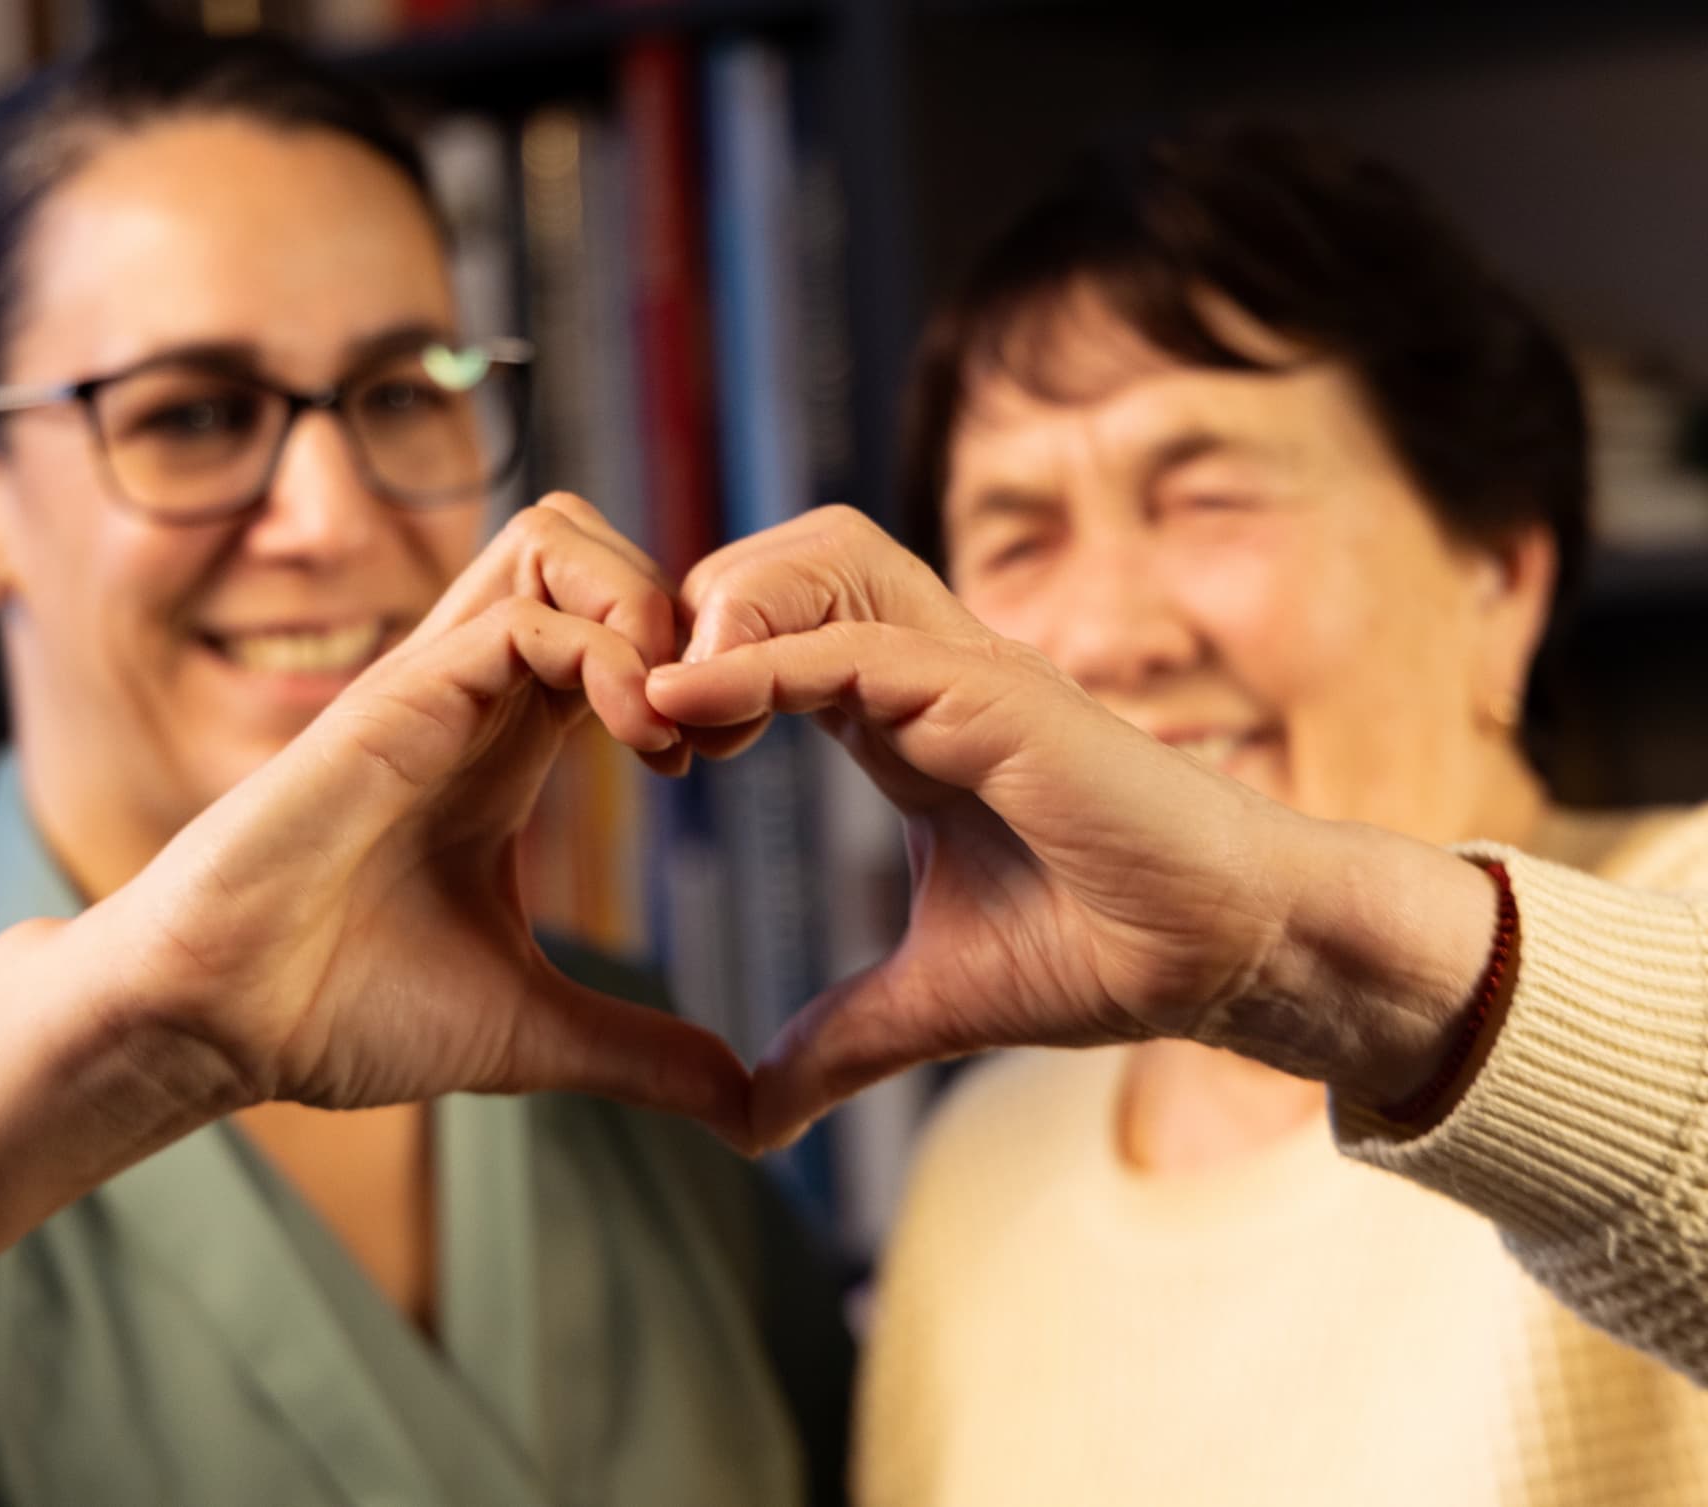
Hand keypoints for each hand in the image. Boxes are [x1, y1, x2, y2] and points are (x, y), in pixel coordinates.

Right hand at [81, 494, 749, 1141]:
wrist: (216, 1025)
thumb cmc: (340, 1009)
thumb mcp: (534, 1029)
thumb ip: (641, 1052)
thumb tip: (744, 1109)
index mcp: (507, 740)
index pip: (615, 623)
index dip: (694, 665)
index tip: (723, 757)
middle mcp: (473, 692)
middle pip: (590, 545)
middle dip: (682, 608)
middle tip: (715, 722)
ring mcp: (432, 684)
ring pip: (555, 541)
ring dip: (644, 609)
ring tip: (675, 725)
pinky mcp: (392, 699)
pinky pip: (520, 618)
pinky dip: (605, 657)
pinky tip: (640, 746)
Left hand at [650, 508, 1318, 1147]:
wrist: (1223, 959)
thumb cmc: (1104, 954)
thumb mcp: (929, 1000)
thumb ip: (835, 1042)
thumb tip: (750, 1118)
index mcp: (906, 719)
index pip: (777, 633)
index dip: (696, 667)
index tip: (645, 749)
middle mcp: (931, 672)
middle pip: (789, 560)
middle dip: (695, 607)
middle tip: (638, 706)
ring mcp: (967, 671)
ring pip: (822, 560)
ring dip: (725, 611)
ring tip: (662, 703)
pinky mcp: (998, 695)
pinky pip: (857, 644)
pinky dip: (762, 661)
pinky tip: (689, 704)